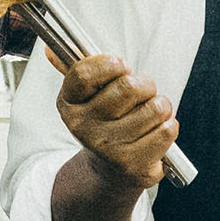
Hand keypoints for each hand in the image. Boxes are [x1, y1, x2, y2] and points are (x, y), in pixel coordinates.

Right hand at [57, 53, 178, 190]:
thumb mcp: (85, 98)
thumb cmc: (103, 123)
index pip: (84, 73)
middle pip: (128, 87)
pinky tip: (155, 131)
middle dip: (145, 84)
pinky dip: (169, 125)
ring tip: (150, 114)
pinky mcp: (132, 164)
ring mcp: (107, 147)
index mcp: (69, 104)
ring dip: (160, 106)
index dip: (111, 64)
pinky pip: (166, 129)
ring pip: (154, 107)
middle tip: (142, 93)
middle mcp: (83, 127)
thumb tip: (50, 49)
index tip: (123, 67)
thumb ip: (77, 71)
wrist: (108, 170)